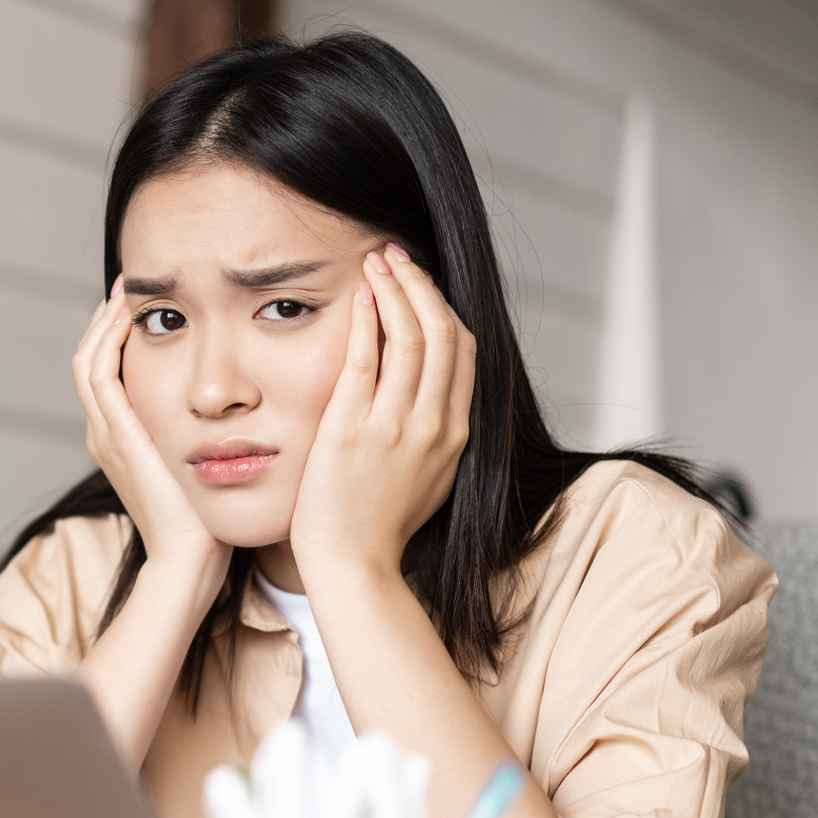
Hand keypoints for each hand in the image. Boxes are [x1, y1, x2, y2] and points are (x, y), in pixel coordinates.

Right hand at [73, 277, 230, 585]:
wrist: (189, 558)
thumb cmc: (205, 522)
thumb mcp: (201, 468)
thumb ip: (205, 437)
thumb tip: (237, 412)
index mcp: (119, 440)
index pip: (107, 372)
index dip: (119, 336)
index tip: (148, 306)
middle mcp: (103, 434)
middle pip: (90, 358)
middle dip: (108, 319)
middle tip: (132, 286)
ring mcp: (105, 434)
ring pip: (89, 359)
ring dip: (106, 321)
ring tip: (129, 291)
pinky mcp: (117, 436)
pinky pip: (101, 373)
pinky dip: (110, 341)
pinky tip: (135, 317)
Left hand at [290, 244, 475, 575]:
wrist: (354, 562)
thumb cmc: (379, 525)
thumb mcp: (428, 476)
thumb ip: (435, 436)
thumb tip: (433, 400)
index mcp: (456, 433)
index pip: (463, 351)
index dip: (444, 307)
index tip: (421, 283)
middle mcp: (434, 423)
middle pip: (444, 332)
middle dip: (420, 284)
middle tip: (396, 255)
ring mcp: (396, 425)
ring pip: (411, 336)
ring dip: (394, 289)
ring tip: (376, 261)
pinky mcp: (354, 429)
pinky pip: (367, 360)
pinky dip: (368, 321)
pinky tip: (360, 296)